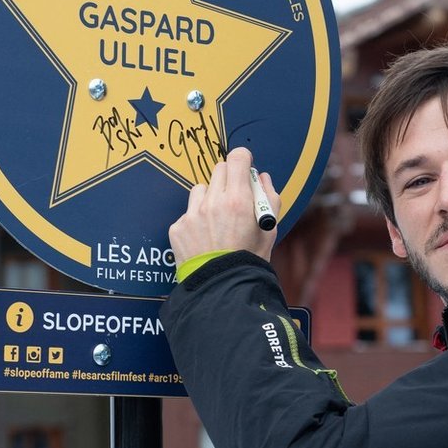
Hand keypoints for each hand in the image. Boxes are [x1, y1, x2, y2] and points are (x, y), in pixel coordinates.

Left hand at [169, 147, 280, 262]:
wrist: (221, 288)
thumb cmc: (249, 261)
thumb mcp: (269, 230)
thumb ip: (269, 198)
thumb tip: (262, 178)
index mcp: (238, 200)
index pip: (237, 158)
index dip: (243, 160)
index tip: (244, 166)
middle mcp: (213, 202)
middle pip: (219, 169)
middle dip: (228, 179)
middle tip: (234, 197)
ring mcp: (192, 214)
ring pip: (201, 189)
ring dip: (209, 197)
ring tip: (217, 221)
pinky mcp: (178, 227)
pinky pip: (188, 212)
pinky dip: (196, 220)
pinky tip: (205, 238)